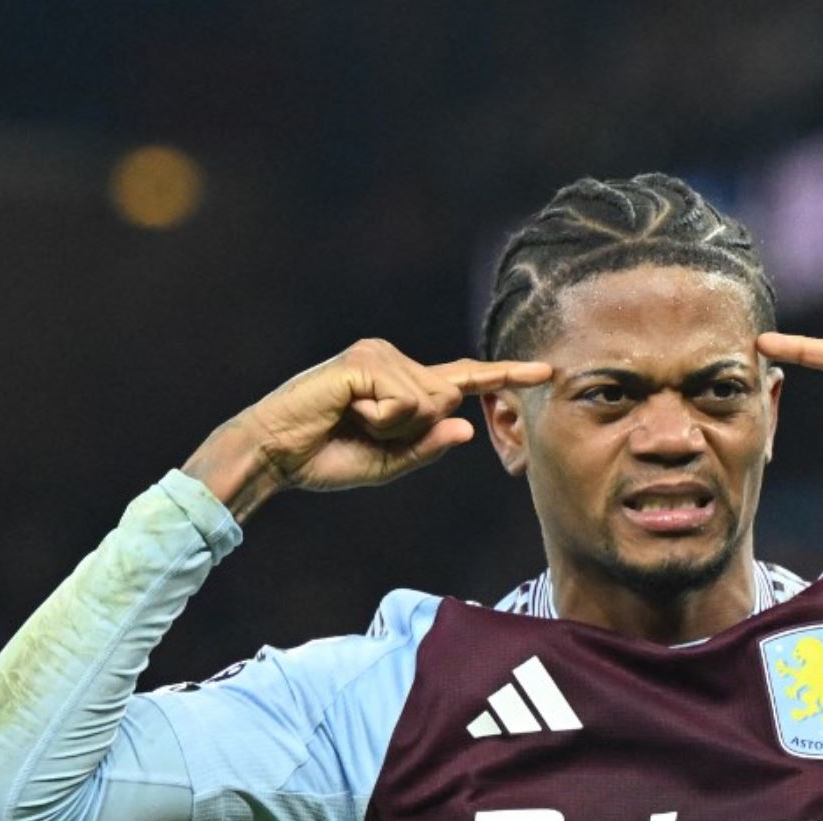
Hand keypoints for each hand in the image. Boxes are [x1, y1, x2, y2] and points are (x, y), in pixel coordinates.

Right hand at [184, 339, 550, 520]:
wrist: (276, 455)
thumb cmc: (327, 458)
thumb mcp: (389, 463)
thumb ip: (429, 445)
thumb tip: (468, 425)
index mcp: (404, 385)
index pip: (464, 378)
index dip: (506, 375)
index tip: (547, 371)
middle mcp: (395, 360)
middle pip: (448, 398)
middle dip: (414, 429)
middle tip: (366, 431)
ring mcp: (380, 355)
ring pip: (429, 399)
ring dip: (394, 426)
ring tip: (353, 420)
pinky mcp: (364, 360)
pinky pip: (403, 400)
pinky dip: (381, 418)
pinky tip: (349, 412)